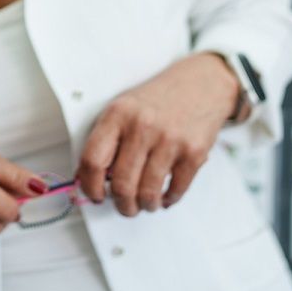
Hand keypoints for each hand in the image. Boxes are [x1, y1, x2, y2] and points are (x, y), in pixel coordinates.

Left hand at [76, 53, 238, 215]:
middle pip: (122, 183)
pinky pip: (176, 189)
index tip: (95, 195)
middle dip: (122, 204)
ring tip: (145, 203)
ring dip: (145, 206)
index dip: (90, 185)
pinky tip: (165, 195)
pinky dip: (168, 199)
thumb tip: (90, 178)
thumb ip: (107, 139)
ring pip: (148, 192)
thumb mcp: (124, 108)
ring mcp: (170, 139)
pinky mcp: (194, 152)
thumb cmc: (157, 100)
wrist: (201, 84)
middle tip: (125, 207)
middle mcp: (142, 126)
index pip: (93, 159)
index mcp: (118, 114)